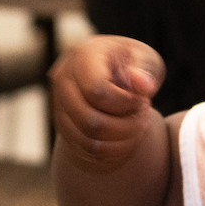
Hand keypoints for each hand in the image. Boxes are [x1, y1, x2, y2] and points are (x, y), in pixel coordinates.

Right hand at [49, 36, 164, 172]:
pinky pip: (86, 149)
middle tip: (144, 115)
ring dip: (121, 139)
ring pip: (88, 139)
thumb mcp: (144, 58)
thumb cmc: (132, 62)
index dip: (125, 103)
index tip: (142, 99)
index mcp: (82, 55)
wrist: (112, 71)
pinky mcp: (62, 125)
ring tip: (138, 125)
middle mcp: (62, 79)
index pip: (96, 91)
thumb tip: (144, 85)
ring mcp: (59, 104)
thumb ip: (145, 70)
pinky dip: (113, 150)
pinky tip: (129, 137)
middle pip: (90, 120)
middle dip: (126, 125)